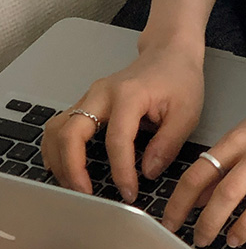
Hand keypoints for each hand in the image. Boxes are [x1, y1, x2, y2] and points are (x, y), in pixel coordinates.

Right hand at [40, 49, 205, 203]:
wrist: (168, 53)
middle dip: (73, 169)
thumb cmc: (177, 78)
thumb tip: (147, 172)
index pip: (117, 139)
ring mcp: (89, 97)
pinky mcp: (85, 104)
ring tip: (74, 187)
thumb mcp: (186, 112)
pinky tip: (64, 168)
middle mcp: (101, 94)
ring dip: (59, 161)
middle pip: (71, 133)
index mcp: (128, 94)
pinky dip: (55, 150)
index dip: (121, 171)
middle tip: (86, 195)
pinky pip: (59, 127)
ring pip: (57, 129)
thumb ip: (168, 144)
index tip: (129, 192)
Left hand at [160, 53, 245, 247]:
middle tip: (201, 239)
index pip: (201, 172)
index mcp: (241, 138)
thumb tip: (196, 196)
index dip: (181, 201)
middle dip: (209, 221)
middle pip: (229, 190)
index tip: (171, 222)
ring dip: (245, 225)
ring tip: (233, 240)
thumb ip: (223, 163)